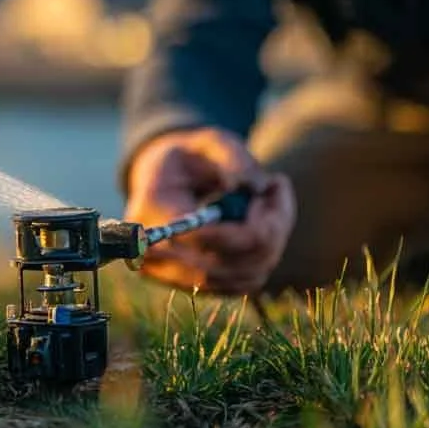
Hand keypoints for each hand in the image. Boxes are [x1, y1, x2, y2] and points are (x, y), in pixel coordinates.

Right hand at [123, 126, 295, 294]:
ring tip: (272, 199)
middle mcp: (154, 254)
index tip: (264, 191)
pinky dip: (267, 254)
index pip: (199, 238)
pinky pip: (245, 282)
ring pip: (242, 276)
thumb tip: (256, 186)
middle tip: (277, 186)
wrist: (164, 183)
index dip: (244, 224)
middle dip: (268, 229)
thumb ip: (232, 155)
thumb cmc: (188, 158)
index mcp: (151, 211)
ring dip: (274, 240)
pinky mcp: (196, 287)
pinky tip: (267, 222)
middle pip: (224, 264)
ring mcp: (173, 277)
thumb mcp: (208, 141)